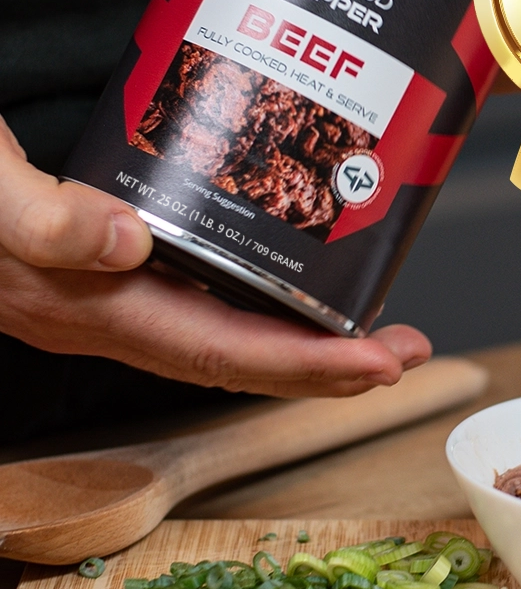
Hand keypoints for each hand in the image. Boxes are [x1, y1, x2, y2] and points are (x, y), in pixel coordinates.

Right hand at [0, 119, 430, 396]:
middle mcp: (118, 317)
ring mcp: (123, 302)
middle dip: (331, 367)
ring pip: (235, 339)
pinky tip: (298, 291)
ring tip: (376, 333)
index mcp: (95, 310)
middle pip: (245, 360)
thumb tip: (129, 243)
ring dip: (310, 343)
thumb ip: (46, 221)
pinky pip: (214, 307)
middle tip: (406, 351)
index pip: (222, 352)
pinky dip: (268, 312)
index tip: (377, 363)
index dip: (305, 365)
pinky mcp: (125, 275)